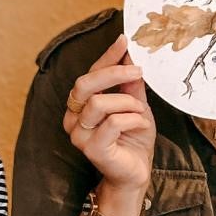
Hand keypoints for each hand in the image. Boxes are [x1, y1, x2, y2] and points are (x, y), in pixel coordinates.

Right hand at [63, 35, 155, 193]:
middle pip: (84, 84)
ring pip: (99, 103)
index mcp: (80, 106)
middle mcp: (74, 119)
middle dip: (114, 73)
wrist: (135, 174)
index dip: (106, 57)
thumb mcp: (135, 105)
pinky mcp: (92, 149)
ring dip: (128, 103)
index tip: (124, 41)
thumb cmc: (133, 141)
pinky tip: (141, 125)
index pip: (89, 75)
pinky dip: (132, 119)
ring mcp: (79, 135)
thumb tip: (130, 54)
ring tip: (141, 112)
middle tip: (138, 72)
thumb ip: (130, 83)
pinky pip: (112, 123)